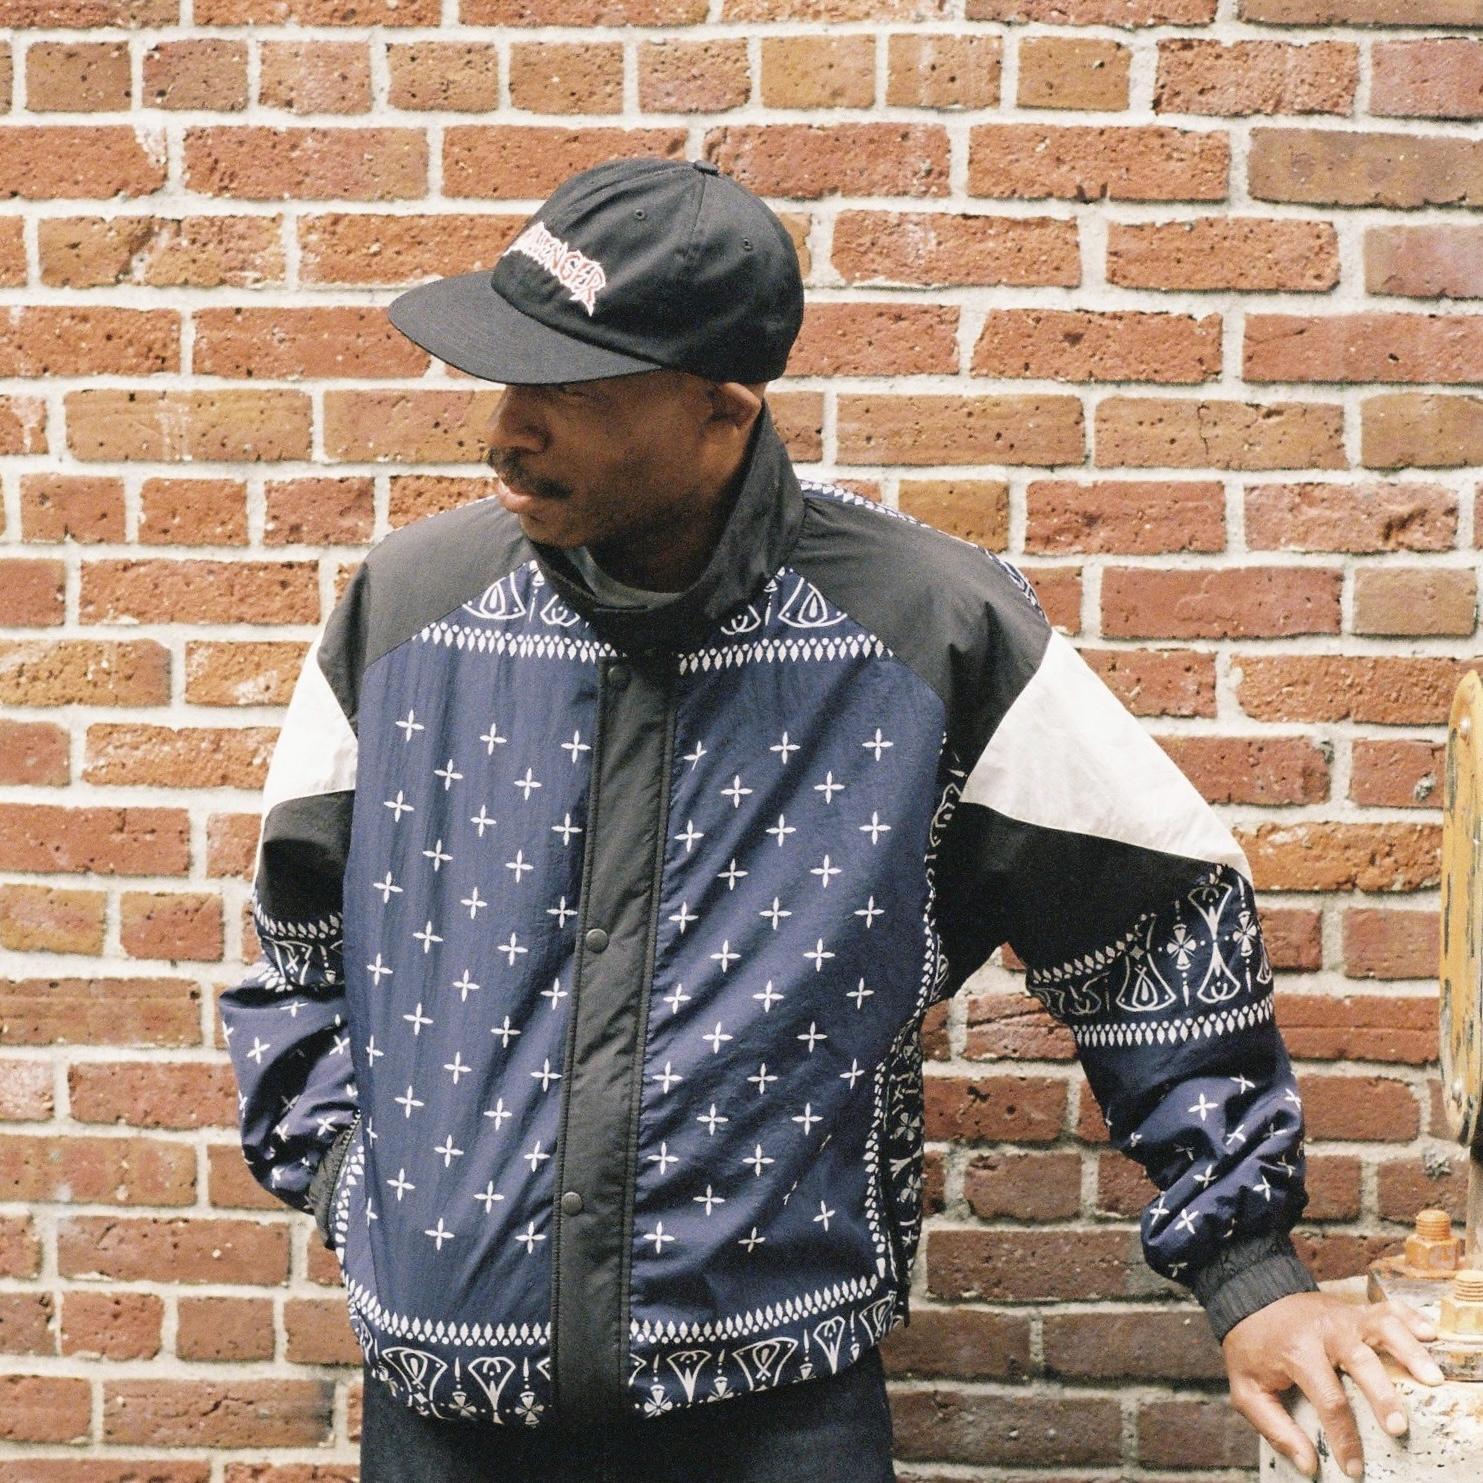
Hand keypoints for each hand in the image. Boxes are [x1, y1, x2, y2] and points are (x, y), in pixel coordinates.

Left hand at [1221, 1291, 1443, 1478]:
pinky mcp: (1355, 1309)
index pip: (1328, 1399)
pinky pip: (1387, 1309)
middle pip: (1360, 1361)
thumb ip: (1274, 1428)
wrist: (1251, 1297)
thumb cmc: (1252, 1347)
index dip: (1344, 1437)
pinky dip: (1411, 1319)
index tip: (1354, 1468)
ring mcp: (1343, 1316)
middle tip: (1398, 1427)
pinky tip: (1430, 1335)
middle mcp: (1324, 1331)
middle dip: (1382, 1395)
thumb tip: (1308, 1464)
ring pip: (1382, 1329)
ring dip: (1409, 1352)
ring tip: (1432, 1378)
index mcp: (1296, 1351)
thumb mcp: (1247, 1389)